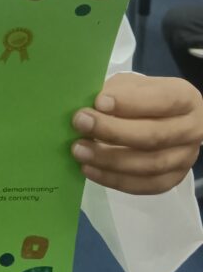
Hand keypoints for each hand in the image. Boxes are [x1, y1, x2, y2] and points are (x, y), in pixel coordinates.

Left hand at [71, 73, 202, 194]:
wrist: (159, 119)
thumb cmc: (141, 98)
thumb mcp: (131, 85)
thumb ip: (115, 92)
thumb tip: (90, 107)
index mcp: (185, 98)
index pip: (162, 100)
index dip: (129, 103)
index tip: (98, 102)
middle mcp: (192, 129)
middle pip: (154, 136)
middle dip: (113, 131)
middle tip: (80, 124)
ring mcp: (185, 158)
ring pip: (149, 165)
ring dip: (109, 160)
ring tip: (79, 150)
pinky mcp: (173, 179)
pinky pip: (145, 185)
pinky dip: (114, 179)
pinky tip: (90, 169)